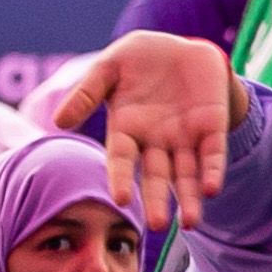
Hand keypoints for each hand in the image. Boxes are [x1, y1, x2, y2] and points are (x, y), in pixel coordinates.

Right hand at [37, 30, 238, 228]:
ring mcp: (184, 135)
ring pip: (186, 173)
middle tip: (158, 226)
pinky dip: (212, 170)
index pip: (121, 159)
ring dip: (188, 197)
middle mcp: (155, 140)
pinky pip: (213, 153)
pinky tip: (211, 189)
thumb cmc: (138, 57)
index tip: (121, 198)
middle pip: (156, 176)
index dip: (121, 178)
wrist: (181, 45)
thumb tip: (58, 121)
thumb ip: (86, 93)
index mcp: (126, 129)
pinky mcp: (212, 125)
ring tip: (190, 222)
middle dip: (158, 200)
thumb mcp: (108, 68)